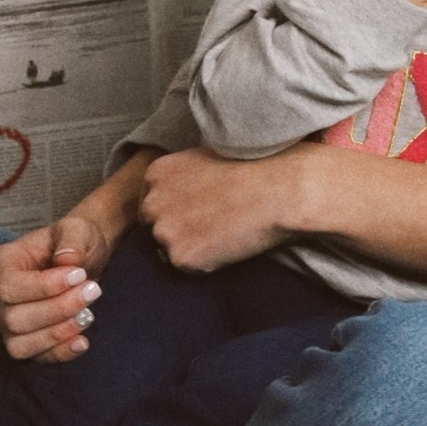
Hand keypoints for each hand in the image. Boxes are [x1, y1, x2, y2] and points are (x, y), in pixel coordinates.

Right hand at [0, 212, 109, 364]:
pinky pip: (35, 358)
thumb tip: (67, 261)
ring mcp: (6, 323)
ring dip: (57, 333)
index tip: (79, 275)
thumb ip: (72, 240)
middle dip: (58, 309)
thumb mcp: (77, 229)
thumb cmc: (74, 243)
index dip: (45, 287)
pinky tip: (82, 341)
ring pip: (19, 344)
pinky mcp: (25, 342)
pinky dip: (59, 353)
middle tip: (92, 291)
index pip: (9, 286)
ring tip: (88, 315)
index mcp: (1, 263)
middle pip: (14, 318)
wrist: (83, 263)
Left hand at [142, 146, 306, 271]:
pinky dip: (203, 263)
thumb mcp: (203, 157)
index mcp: (156, 174)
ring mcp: (164, 232)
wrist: (275, 190)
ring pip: (166, 249)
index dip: (173, 210)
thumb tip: (180, 194)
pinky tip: (225, 245)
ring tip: (221, 232)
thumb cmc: (248, 168)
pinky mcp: (180, 257)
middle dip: (175, 229)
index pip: (151, 202)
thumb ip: (181, 177)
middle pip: (153, 227)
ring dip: (188, 247)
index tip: (196, 212)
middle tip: (208, 226)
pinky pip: (186, 267)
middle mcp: (152, 202)